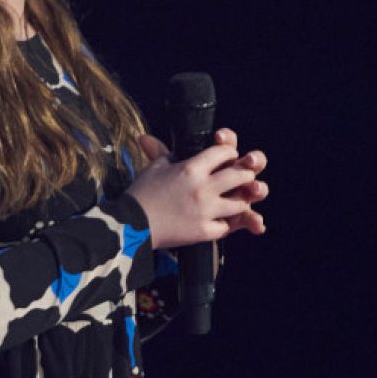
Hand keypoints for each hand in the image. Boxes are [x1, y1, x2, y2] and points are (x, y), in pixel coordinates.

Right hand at [127, 128, 268, 249]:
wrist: (131, 225)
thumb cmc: (141, 193)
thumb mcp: (155, 167)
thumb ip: (166, 153)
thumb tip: (165, 145)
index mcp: (191, 168)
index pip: (225, 152)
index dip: (229, 153)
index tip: (228, 157)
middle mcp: (203, 188)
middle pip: (241, 176)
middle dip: (245, 175)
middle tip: (242, 179)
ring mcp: (206, 211)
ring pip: (240, 204)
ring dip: (239, 201)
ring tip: (234, 201)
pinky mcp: (204, 232)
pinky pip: (226, 227)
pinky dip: (224, 224)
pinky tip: (218, 221)